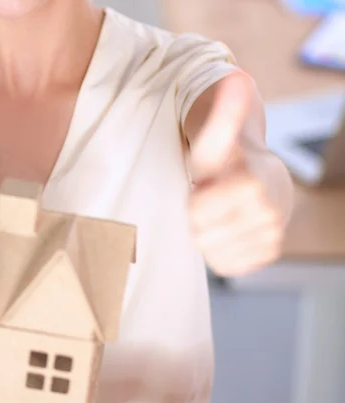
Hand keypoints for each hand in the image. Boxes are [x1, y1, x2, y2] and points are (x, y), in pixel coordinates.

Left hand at [188, 73, 284, 276]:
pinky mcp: (266, 254)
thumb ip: (222, 116)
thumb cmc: (228, 165)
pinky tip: (228, 233)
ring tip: (221, 217)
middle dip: (200, 220)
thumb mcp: (216, 143)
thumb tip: (236, 76)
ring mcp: (270, 236)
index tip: (205, 189)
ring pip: (212, 252)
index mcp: (252, 183)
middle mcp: (268, 213)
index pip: (197, 213)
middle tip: (212, 204)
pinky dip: (220, 252)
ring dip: (209, 236)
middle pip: (202, 235)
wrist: (263, 187)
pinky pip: (226, 264)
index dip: (194, 202)